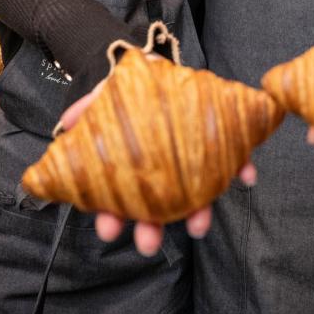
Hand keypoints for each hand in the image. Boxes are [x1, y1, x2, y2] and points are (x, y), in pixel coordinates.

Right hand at [56, 86, 257, 255]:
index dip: (114, 216)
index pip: (122, 196)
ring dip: (198, 213)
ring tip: (198, 226)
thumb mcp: (107, 95)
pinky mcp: (220, 143)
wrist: (159, 68)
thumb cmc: (132, 91)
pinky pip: (236, 160)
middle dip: (151, 228)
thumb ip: (88, 107)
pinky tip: (246, 177)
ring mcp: (192, 160)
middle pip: (158, 206)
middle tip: (147, 244)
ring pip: (196, 194)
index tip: (108, 230)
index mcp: (136, 164)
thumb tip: (67, 123)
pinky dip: (243, 168)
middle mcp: (164, 169)